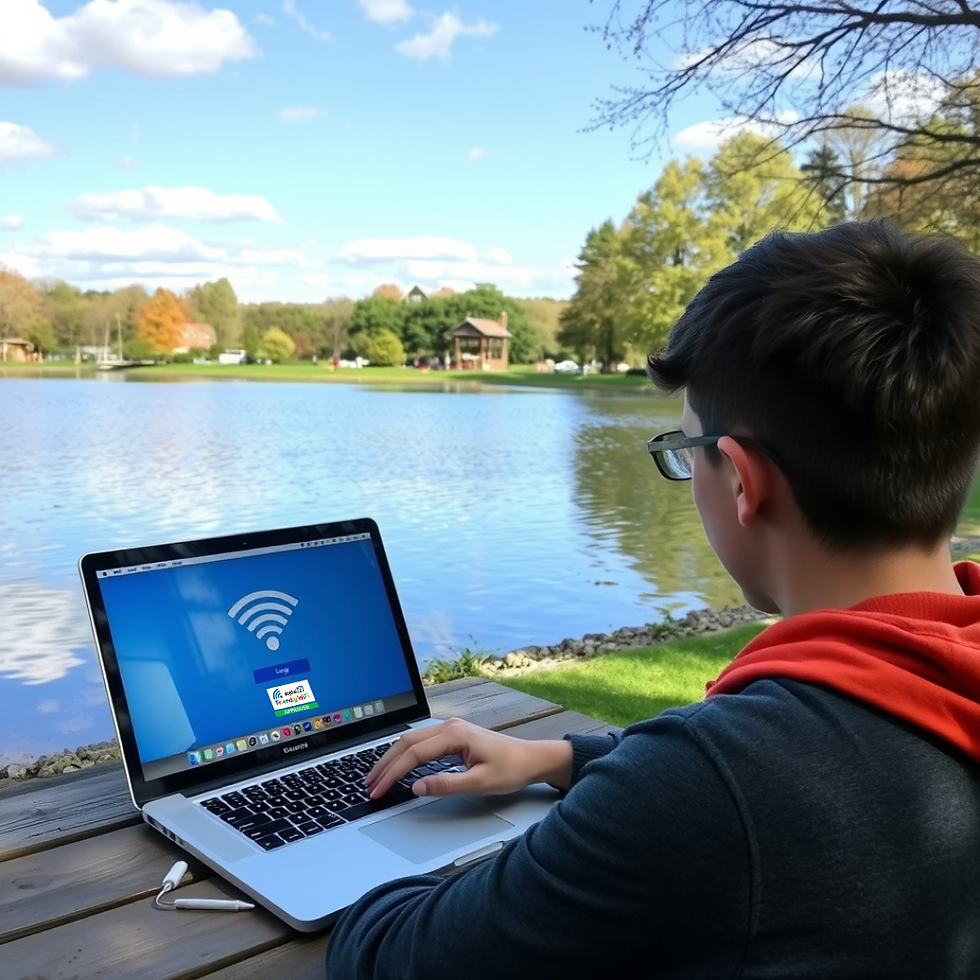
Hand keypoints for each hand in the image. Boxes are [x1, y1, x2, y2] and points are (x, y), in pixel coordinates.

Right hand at [365, 717, 572, 799]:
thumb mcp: (480, 783)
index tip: (378, 790)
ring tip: (376, 777)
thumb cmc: (512, 769)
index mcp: (454, 734)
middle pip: (406, 743)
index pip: (413, 754)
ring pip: (412, 741)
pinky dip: (405, 755)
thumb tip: (415, 787)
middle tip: (368, 785)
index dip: (392, 773)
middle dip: (384, 764)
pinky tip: (398, 767)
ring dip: (392, 759)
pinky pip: (422, 742)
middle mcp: (449, 726)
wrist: (532, 758)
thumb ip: (446, 785)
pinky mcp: (453, 735)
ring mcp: (451, 728)